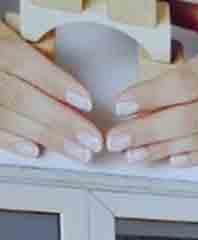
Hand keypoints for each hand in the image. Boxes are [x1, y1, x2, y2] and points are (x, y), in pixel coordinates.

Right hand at [0, 19, 101, 161]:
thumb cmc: (3, 49)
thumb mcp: (14, 33)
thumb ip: (38, 43)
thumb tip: (65, 46)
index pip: (22, 61)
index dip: (55, 83)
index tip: (86, 102)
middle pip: (20, 98)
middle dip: (61, 121)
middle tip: (92, 139)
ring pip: (8, 119)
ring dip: (47, 138)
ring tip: (79, 152)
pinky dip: (13, 142)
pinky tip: (36, 150)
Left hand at [106, 2, 197, 166]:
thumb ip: (193, 16)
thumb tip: (156, 9)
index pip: (187, 83)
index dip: (153, 96)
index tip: (124, 103)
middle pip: (190, 117)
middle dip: (149, 131)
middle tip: (118, 140)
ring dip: (167, 148)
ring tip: (137, 153)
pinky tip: (175, 160)